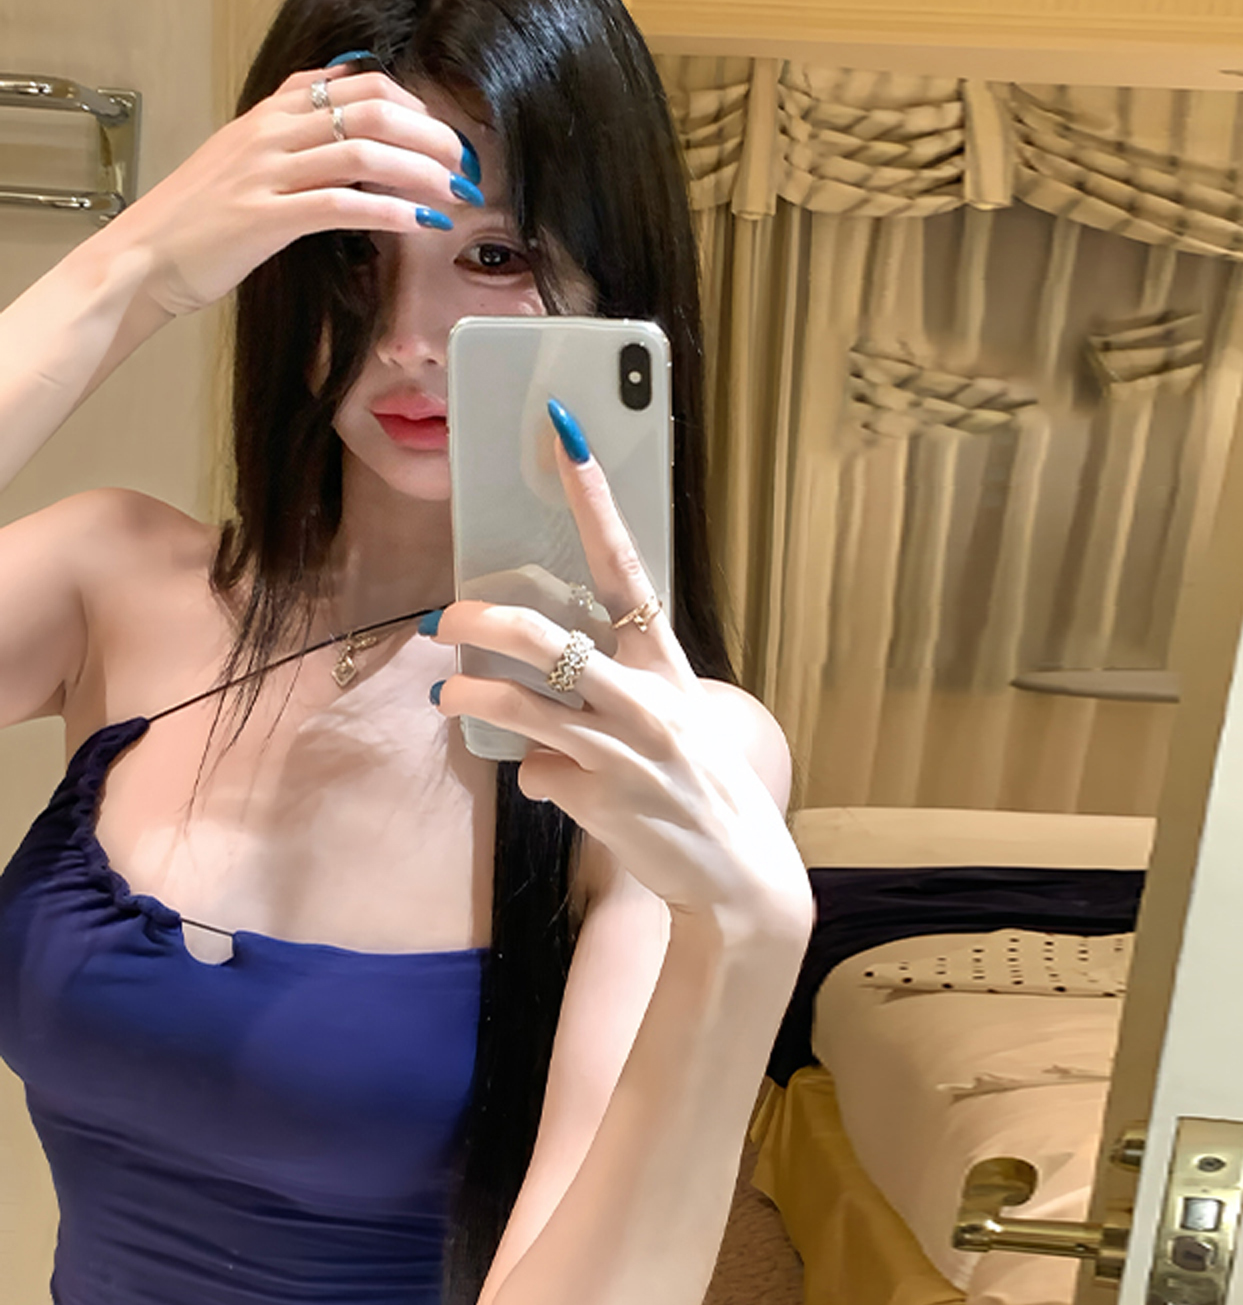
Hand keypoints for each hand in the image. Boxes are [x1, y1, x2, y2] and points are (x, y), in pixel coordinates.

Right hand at [109, 63, 473, 317]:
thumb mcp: (247, 163)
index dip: (411, 106)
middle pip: (370, 110)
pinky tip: (421, 222)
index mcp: (271, 116)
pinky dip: (389, 210)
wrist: (145, 258)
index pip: (356, 83)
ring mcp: (266, 173)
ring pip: (362, 151)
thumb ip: (295, 140)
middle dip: (430, 136)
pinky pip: (339, 204)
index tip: (442, 137)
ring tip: (456, 194)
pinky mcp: (265, 219)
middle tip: (464, 167)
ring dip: (420, 172)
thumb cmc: (200, 221)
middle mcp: (271, 134)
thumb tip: (350, 125)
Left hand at [430, 408, 811, 933]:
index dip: (591, 498)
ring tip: (446, 697)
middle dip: (481, 622)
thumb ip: (609, 694)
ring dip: (469, 697)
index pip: (625, 563)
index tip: (563, 432)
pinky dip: (533, 775)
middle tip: (445, 618)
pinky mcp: (596, 795)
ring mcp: (620, 747)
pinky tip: (552, 786)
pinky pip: (534, 772)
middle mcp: (645, 696)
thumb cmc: (696, 785)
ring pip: (519, 704)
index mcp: (666, 663)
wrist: (736, 872)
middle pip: (546, 636)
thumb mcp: (669, 722)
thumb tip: (542, 692)